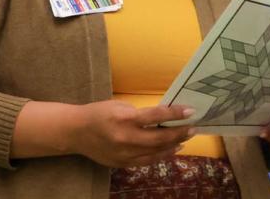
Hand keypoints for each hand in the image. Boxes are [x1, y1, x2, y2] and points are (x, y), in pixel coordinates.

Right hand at [72, 100, 195, 167]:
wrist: (76, 132)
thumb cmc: (98, 113)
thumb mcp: (119, 105)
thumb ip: (139, 112)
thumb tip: (162, 117)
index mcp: (124, 118)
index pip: (156, 116)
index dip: (175, 114)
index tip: (191, 111)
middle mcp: (126, 138)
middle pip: (160, 138)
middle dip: (179, 132)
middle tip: (193, 127)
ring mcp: (124, 154)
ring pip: (156, 152)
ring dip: (174, 145)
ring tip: (185, 138)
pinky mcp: (122, 164)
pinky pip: (147, 161)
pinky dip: (161, 155)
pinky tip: (171, 150)